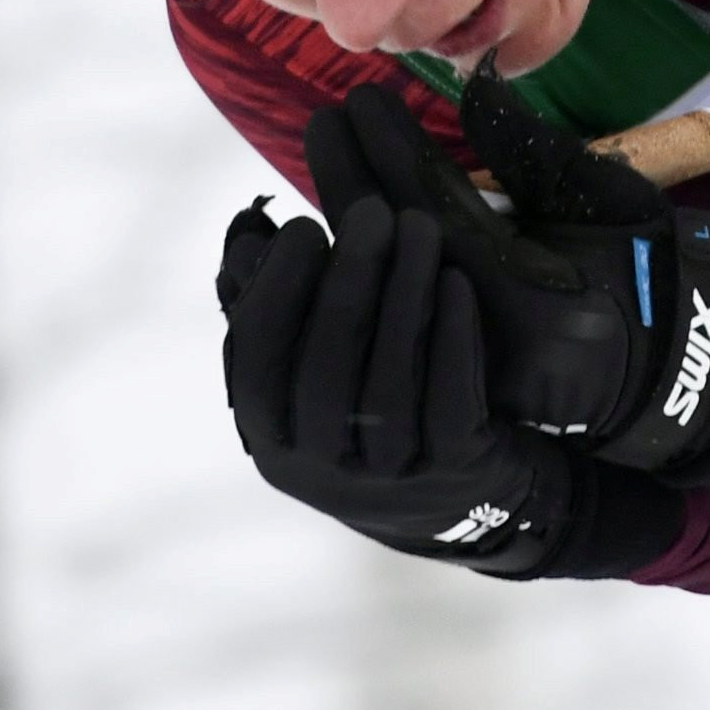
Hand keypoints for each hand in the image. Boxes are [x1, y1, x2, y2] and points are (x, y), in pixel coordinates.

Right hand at [216, 194, 587, 573]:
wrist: (451, 497)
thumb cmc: (365, 407)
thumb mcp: (314, 369)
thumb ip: (280, 307)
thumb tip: (254, 236)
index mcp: (272, 438)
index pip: (255, 363)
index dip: (275, 292)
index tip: (303, 226)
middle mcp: (321, 469)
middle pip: (325, 369)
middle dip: (348, 280)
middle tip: (370, 212)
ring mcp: (388, 477)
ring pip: (389, 384)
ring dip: (403, 295)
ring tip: (418, 228)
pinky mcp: (453, 472)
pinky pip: (448, 401)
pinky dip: (451, 337)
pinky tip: (455, 281)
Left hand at [309, 71, 709, 510]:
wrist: (674, 366)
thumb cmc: (647, 268)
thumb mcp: (606, 198)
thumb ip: (533, 152)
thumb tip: (475, 88)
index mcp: (534, 298)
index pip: (439, 215)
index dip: (392, 155)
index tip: (359, 99)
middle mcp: (489, 344)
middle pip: (400, 256)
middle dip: (355, 181)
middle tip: (325, 118)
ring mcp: (468, 373)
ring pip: (390, 291)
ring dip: (351, 222)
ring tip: (324, 160)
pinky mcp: (456, 384)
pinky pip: (399, 315)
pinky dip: (367, 269)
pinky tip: (337, 228)